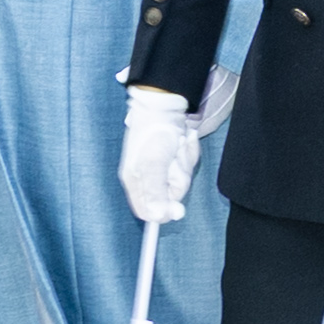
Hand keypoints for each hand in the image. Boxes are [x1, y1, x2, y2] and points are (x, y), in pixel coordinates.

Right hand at [118, 83, 200, 224]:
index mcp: (135, 182)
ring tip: (177, 147)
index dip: (163, 212)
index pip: (147, 211)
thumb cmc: (154, 133)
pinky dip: (188, 153)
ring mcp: (162, 168)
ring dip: (184, 162)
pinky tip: (183, 142)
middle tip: (174, 160)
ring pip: (181, 179)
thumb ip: (155, 191)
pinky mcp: (174, 158)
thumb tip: (156, 217)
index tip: (177, 208)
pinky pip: (186, 164)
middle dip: (178, 177)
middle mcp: (147, 178)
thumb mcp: (153, 164)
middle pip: (170, 196)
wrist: (165, 106)